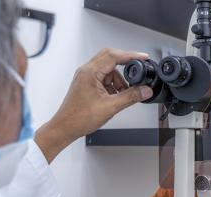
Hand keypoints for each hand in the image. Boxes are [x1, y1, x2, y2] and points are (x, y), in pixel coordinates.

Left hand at [35, 48, 152, 162]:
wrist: (65, 128)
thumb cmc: (79, 118)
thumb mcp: (110, 107)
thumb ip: (130, 97)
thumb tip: (144, 90)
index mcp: (90, 72)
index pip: (114, 56)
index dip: (131, 55)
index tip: (143, 57)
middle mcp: (86, 71)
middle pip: (111, 58)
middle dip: (125, 65)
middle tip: (137, 71)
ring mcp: (86, 77)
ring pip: (108, 70)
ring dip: (119, 80)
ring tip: (122, 94)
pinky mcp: (87, 84)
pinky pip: (104, 79)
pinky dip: (112, 86)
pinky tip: (115, 97)